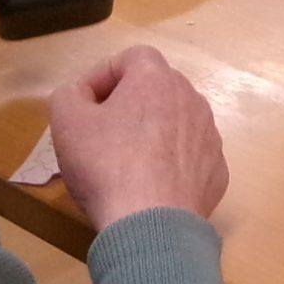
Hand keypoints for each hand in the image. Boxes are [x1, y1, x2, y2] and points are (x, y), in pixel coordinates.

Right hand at [47, 45, 229, 228]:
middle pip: (156, 89)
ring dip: (152, 132)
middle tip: (101, 131)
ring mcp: (209, 136)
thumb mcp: (66, 122)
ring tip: (126, 161)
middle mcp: (191, 99)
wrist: (151, 225)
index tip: (83, 103)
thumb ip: (68, 95)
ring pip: (176, 122)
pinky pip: (189, 157)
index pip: (130, 57)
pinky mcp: (217, 172)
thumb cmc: (105, 165)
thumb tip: (80, 96)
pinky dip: (171, 164)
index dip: (102, 75)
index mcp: (156, 79)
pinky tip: (150, 186)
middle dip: (128, 103)